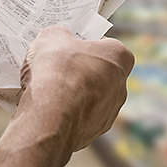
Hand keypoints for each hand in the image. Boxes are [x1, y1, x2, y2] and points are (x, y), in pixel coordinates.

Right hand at [19, 26, 133, 150]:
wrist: (49, 118)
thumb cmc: (56, 73)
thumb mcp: (51, 37)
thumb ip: (59, 35)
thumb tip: (59, 38)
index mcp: (119, 57)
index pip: (108, 44)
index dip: (88, 43)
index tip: (70, 44)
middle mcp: (121, 85)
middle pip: (99, 72)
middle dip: (80, 69)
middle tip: (56, 66)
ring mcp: (109, 112)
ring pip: (90, 97)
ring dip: (73, 93)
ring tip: (46, 89)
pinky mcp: (94, 132)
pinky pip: (79, 117)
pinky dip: (66, 113)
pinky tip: (47, 109)